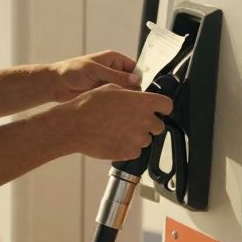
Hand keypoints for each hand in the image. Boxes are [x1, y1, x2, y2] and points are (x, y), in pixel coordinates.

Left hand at [47, 50, 140, 102]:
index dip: (140, 77)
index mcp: (114, 60)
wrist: (56, 84)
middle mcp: (114, 71)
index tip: (143, 89)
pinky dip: (119, 104)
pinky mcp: (105, 95)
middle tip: (138, 101)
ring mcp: (110, 84)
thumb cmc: (72, 71)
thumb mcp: (95, 70)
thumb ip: (115, 75)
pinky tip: (121, 110)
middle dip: (135, 90)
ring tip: (131, 107)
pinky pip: (116, 100)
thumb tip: (136, 79)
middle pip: (132, 82)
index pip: (134, 68)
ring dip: (127, 99)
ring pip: (125, 92)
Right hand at [54, 86, 171, 160]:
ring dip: (137, 136)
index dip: (162, 107)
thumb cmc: (89, 105)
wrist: (74, 125)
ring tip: (118, 130)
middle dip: (149, 123)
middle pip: (159, 126)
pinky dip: (128, 147)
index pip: (167, 105)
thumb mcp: (111, 89)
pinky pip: (135, 151)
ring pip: (146, 139)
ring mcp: (138, 139)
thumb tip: (136, 95)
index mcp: (142, 102)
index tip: (158, 109)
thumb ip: (129, 93)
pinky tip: (114, 139)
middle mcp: (144, 121)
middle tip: (132, 121)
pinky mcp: (130, 152)